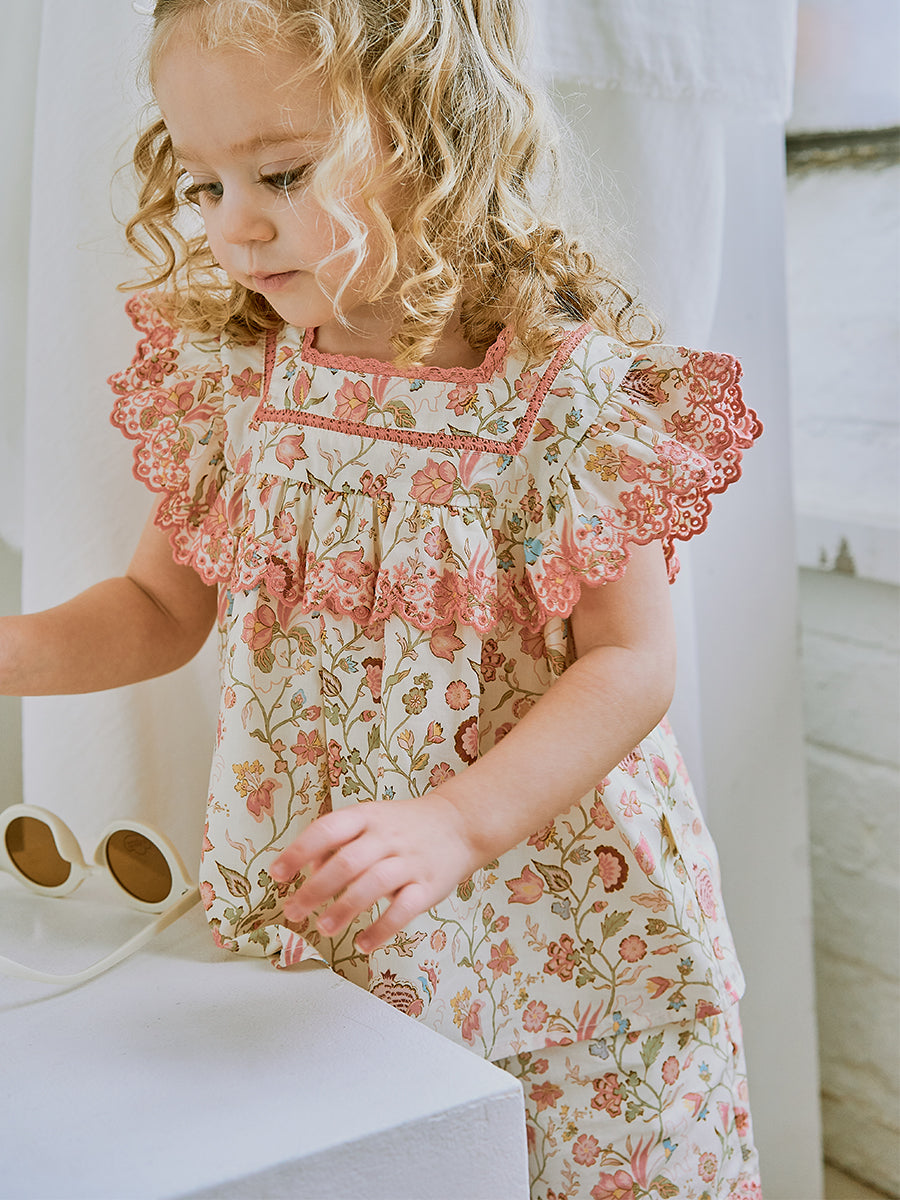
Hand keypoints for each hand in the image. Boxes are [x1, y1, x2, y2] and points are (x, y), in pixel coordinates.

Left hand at [269, 793, 480, 952]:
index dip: (299, 851)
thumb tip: (307, 870)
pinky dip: (382, 928)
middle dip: (315, 889)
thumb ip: (337, 843)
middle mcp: (387, 836)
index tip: (277, 874)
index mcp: (366, 816)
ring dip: (344, 908)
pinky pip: (404, 909)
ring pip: (373, 884)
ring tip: (323, 928)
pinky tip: (363, 943)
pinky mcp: (429, 886)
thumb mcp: (369, 820)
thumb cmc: (403, 826)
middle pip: (347, 862)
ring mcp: (409, 861)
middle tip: (293, 912)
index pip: (327, 830)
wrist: (460, 823)